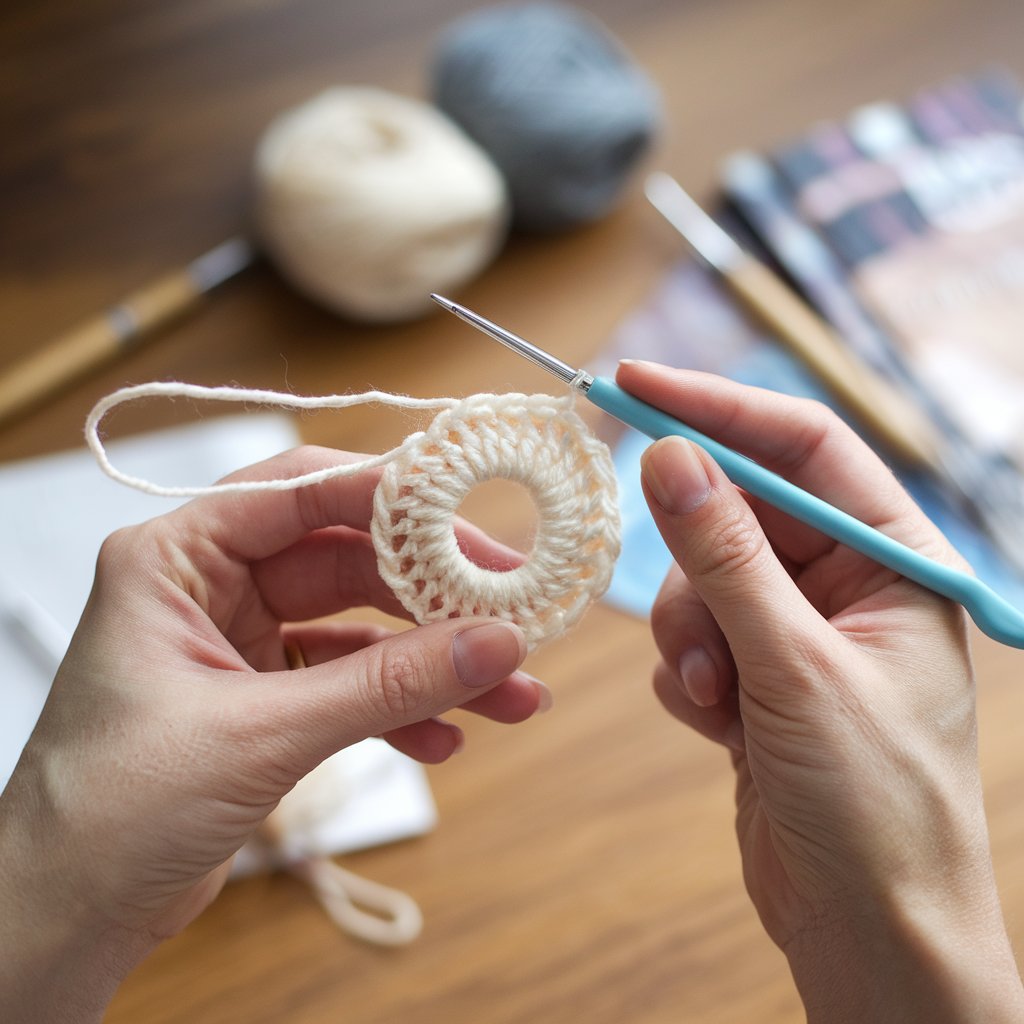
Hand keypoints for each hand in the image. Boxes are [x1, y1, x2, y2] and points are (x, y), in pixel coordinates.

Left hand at [0, 445, 545, 1021]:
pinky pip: (352, 684)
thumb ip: (386, 685)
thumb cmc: (110, 813)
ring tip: (510, 689)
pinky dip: (401, 709)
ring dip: (435, 661)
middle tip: (509, 607)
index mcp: (177, 559)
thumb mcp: (262, 734)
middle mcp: (212, 588)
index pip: (300, 492)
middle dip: (433, 593)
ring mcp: (243, 643)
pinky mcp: (267, 699)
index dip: (391, 496)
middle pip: (347, 558)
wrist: (66, 917)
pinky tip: (445, 738)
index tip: (472, 511)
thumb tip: (493, 644)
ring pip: (362, 627)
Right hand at [618, 360, 1023, 1022]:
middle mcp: (847, 585)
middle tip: (670, 585)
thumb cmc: (873, 805)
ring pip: (702, 580)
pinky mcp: (756, 678)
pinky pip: (692, 637)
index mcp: (894, 559)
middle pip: (740, 513)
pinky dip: (687, 673)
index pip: (802, 446)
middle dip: (695, 558)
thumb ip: (726, 558)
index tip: (636, 385)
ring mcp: (797, 633)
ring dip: (689, 632)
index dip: (719, 408)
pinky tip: (719, 724)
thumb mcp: (795, 666)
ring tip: (715, 694)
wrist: (868, 932)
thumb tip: (669, 458)